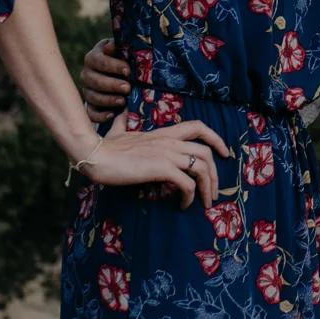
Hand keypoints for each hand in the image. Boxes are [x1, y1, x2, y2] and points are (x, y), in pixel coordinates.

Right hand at [75, 121, 232, 206]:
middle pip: (206, 153)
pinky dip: (189, 196)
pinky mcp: (161, 168)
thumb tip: (121, 113)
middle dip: (215, 174)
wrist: (95, 155)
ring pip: (202, 168)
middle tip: (213, 193)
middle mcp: (169, 141)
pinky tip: (182, 204)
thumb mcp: (117, 132)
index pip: (198, 127)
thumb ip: (123, 123)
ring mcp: (166, 154)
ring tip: (204, 203)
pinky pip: (186, 184)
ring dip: (207, 188)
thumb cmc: (104, 147)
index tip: (224, 154)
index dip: (215, 139)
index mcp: (163, 133)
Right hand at [80, 38, 131, 123]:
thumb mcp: (121, 50)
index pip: (99, 61)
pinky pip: (90, 113)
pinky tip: (112, 115)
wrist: (118, 70)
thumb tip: (110, 46)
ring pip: (92, 97)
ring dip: (108, 100)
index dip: (113, 66)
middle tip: (128, 88)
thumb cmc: (122, 58)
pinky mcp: (90, 104)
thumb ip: (118, 48)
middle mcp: (86, 74)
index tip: (128, 70)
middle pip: (95, 81)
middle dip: (112, 85)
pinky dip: (99, 116)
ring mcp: (87, 90)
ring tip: (123, 101)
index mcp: (92, 58)